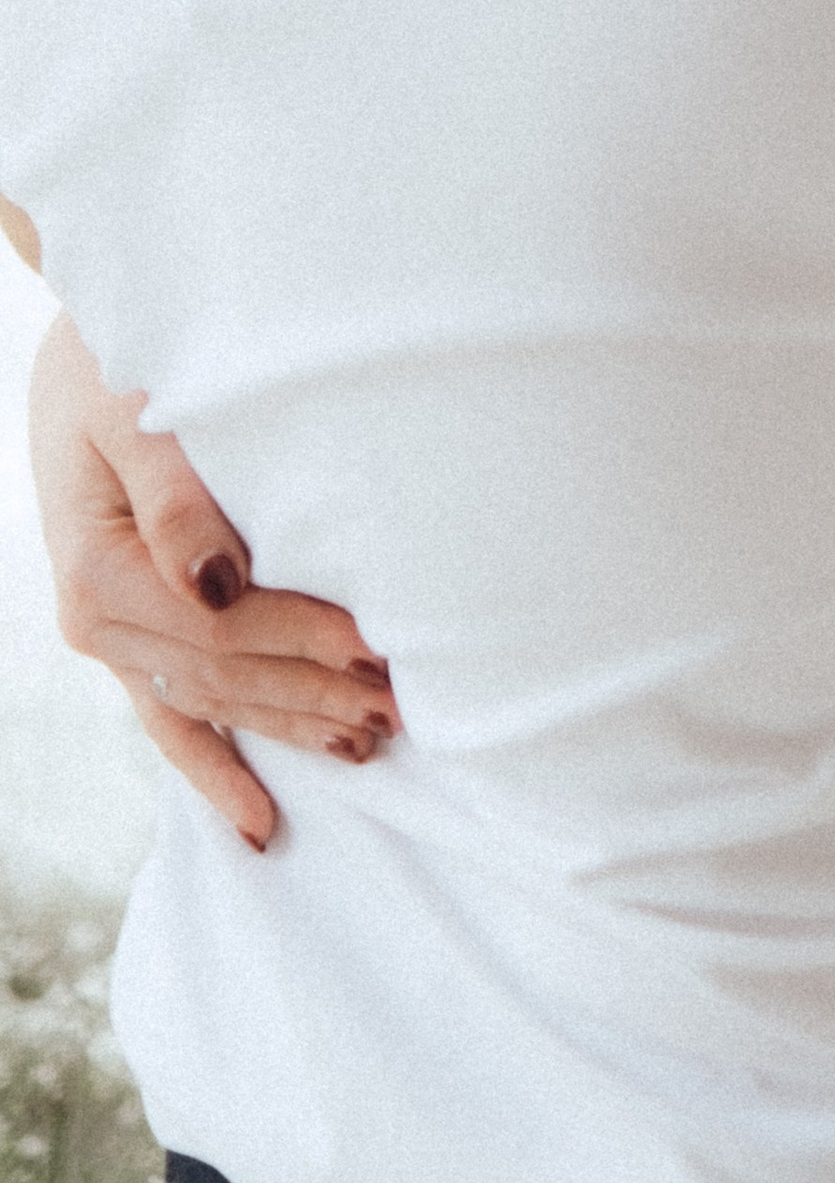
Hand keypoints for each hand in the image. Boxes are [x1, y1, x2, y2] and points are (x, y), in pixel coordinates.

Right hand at [29, 314, 397, 849]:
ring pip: (209, 706)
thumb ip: (178, 497)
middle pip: (223, 677)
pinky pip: (172, 720)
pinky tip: (261, 824)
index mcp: (97, 567)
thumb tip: (218, 584)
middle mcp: (96, 619)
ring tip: (369, 748)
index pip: (219, 628)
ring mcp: (111, 638)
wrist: (86, 358)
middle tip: (400, 714)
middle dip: (311, 697)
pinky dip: (216, 771)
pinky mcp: (129, 637)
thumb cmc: (121, 361)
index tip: (378, 650)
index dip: (300, 641)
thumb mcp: (137, 409)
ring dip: (288, 729)